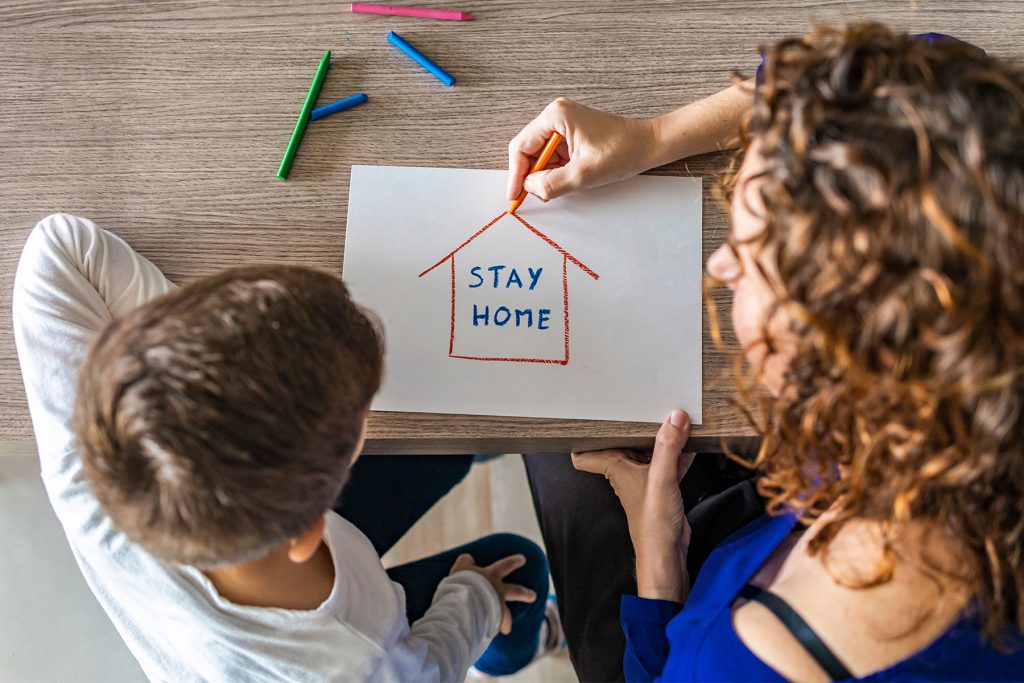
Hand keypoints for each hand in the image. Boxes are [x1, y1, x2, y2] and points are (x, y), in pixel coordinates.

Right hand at [449, 553, 537, 634]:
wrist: (463, 602)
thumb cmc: (461, 583)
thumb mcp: (460, 568)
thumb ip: (465, 562)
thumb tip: (467, 558)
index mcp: (491, 575)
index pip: (506, 565)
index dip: (514, 561)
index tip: (523, 559)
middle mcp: (498, 591)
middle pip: (516, 591)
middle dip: (525, 594)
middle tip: (533, 596)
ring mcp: (496, 607)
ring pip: (506, 615)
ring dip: (507, 622)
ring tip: (507, 630)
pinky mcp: (492, 622)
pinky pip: (492, 628)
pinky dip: (490, 631)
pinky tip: (488, 636)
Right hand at [507, 98, 656, 201]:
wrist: (648, 145)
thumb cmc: (622, 152)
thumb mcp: (583, 174)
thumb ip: (551, 184)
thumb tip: (530, 188)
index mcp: (555, 116)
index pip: (521, 147)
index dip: (515, 174)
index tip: (514, 196)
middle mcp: (556, 115)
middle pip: (528, 150)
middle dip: (530, 175)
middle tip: (532, 197)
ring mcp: (564, 124)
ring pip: (540, 155)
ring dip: (544, 175)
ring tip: (557, 188)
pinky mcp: (572, 135)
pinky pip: (553, 156)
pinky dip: (554, 171)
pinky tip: (564, 181)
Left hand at [573, 409, 695, 601]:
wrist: (667, 553)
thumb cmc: (652, 522)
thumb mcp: (661, 477)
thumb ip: (668, 445)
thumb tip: (675, 416)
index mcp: (615, 467)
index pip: (586, 452)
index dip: (584, 435)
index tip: (588, 413)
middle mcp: (627, 471)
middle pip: (624, 443)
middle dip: (633, 425)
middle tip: (640, 399)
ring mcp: (646, 479)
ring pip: (651, 450)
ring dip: (661, 437)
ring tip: (674, 414)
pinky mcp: (664, 486)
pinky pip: (669, 462)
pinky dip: (679, 452)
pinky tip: (692, 439)